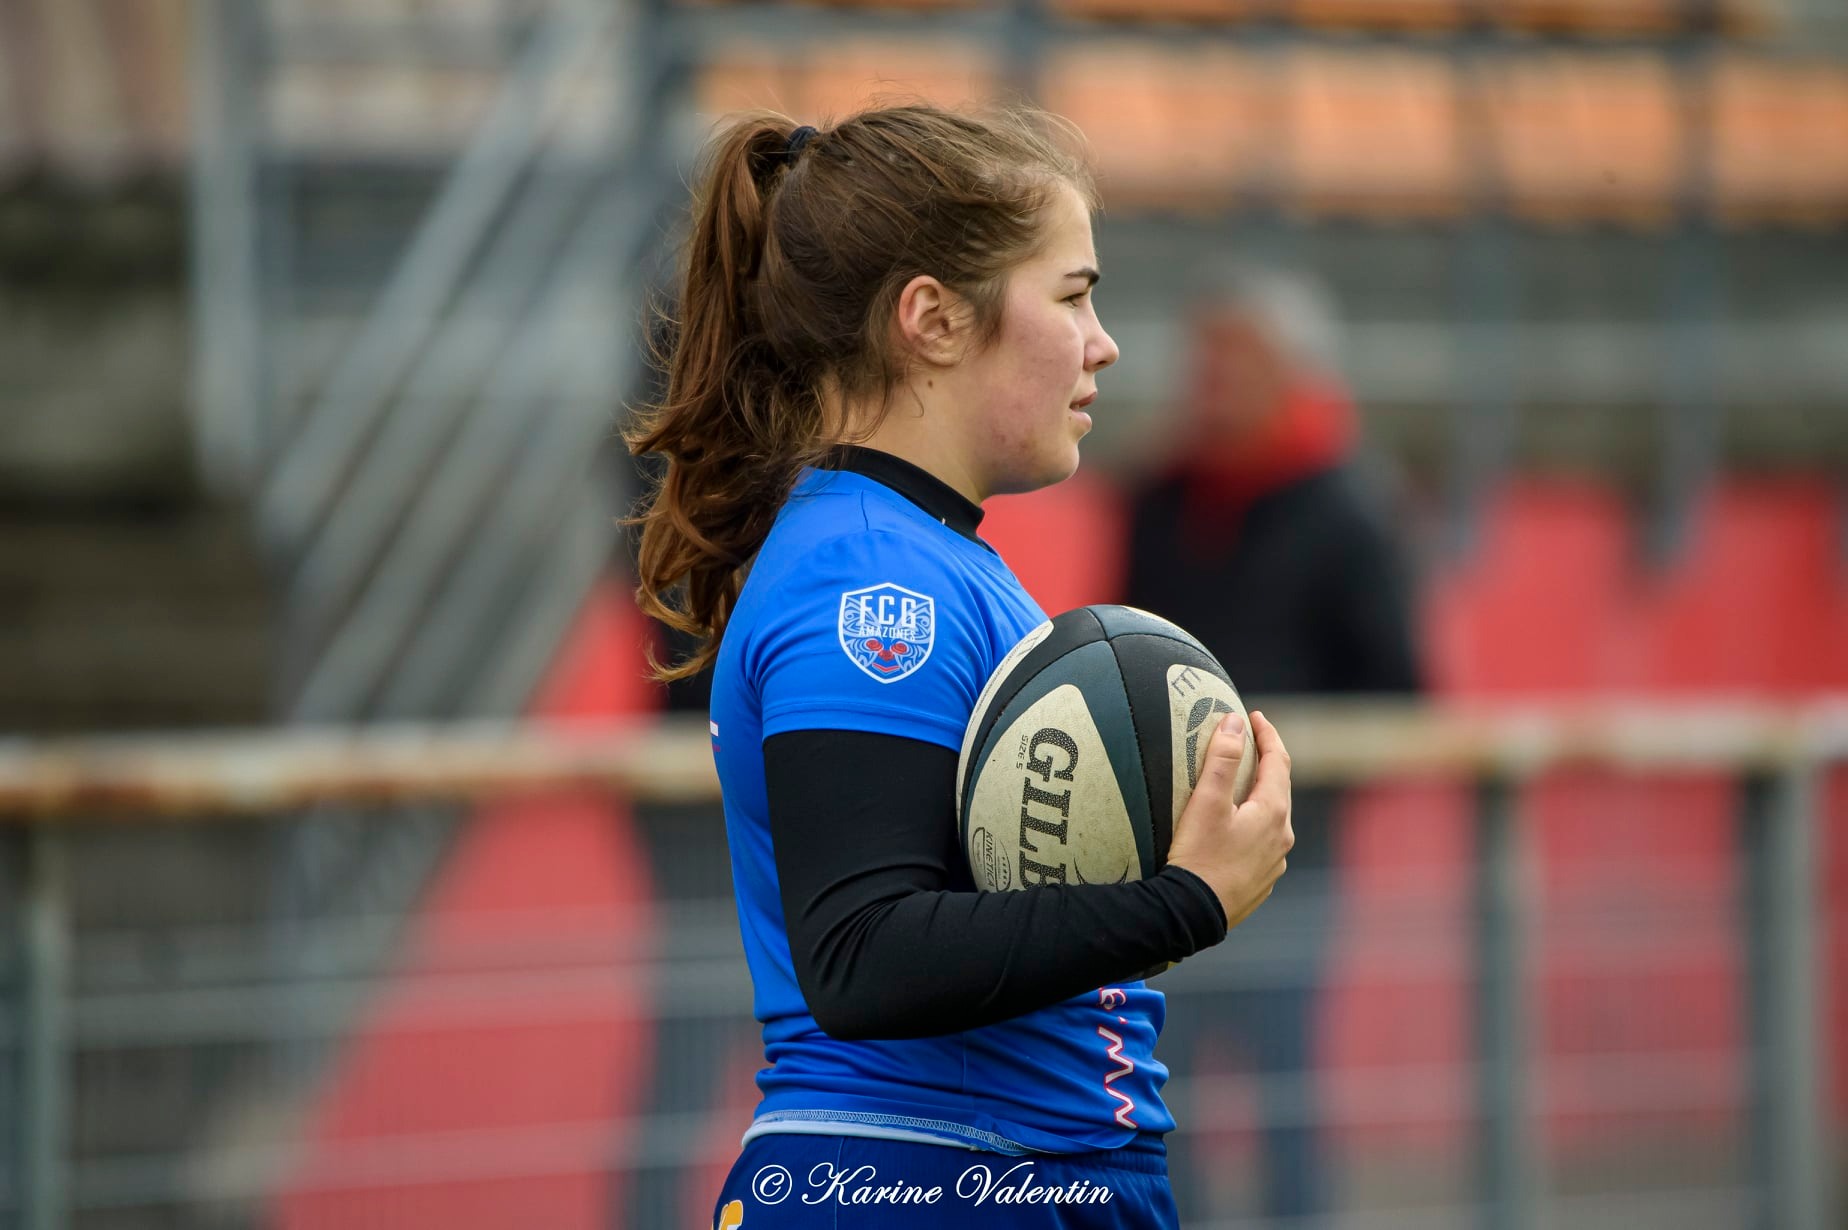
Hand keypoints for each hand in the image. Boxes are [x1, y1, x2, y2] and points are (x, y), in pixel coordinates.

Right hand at [1165, 709, 1292, 930]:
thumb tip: (1235, 723)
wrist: (1192, 914)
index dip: (1267, 735)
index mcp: (1273, 812)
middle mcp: (1282, 837)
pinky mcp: (1261, 881)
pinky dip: (1253, 826)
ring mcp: (1274, 862)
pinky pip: (1262, 844)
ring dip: (1260, 797)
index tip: (1254, 717)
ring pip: (1272, 819)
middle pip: (1279, 789)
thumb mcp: (1207, 802)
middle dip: (1265, 763)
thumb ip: (1222, 759)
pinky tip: (1235, 830)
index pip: (1278, 761)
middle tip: (1248, 743)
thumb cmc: (1198, 857)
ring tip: (1240, 785)